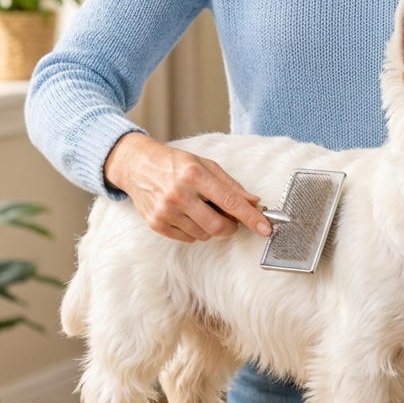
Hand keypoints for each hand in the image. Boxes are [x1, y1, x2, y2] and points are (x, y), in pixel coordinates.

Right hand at [103, 132, 271, 243]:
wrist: (137, 166)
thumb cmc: (175, 163)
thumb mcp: (205, 165)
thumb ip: (231, 185)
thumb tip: (254, 202)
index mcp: (195, 175)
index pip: (230, 202)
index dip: (251, 217)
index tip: (266, 228)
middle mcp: (179, 194)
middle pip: (218, 226)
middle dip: (231, 227)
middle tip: (231, 219)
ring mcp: (166, 211)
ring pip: (204, 234)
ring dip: (211, 227)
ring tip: (202, 209)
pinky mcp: (157, 224)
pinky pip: (188, 238)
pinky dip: (195, 231)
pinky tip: (188, 215)